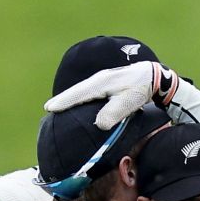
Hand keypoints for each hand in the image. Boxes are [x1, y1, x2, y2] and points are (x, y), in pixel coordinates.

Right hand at [46, 62, 166, 130]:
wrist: (151, 76)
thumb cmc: (140, 90)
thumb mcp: (128, 103)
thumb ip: (114, 113)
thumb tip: (99, 124)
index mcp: (101, 83)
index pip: (79, 94)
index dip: (64, 101)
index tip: (50, 108)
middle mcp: (98, 79)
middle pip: (76, 90)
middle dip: (63, 98)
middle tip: (48, 107)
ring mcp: (102, 79)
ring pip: (82, 90)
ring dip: (70, 97)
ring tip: (58, 105)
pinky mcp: (107, 82)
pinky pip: (88, 90)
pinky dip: (80, 96)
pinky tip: (78, 101)